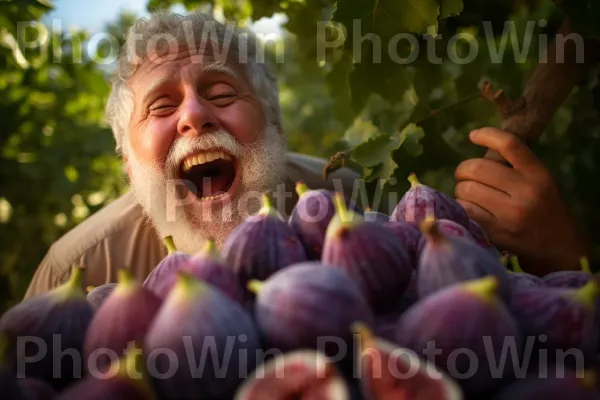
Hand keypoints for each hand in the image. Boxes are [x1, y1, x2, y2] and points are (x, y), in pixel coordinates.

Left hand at [454, 127, 587, 274]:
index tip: (473, 135)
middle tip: (465, 175)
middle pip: (476, 168)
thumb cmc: (542, 206)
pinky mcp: (495, 231)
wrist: (557, 244)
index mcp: (537, 173)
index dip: (487, 134)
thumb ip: (512, 164)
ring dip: (461, 189)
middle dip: (464, 170)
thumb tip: (478, 146)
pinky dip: (460, 206)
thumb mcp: (537, 179)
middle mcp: (525, 191)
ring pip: (466, 190)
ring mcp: (509, 213)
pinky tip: (469, 208)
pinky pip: (464, 210)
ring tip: (470, 194)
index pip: (509, 144)